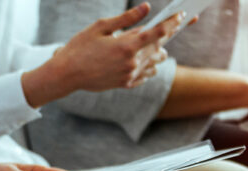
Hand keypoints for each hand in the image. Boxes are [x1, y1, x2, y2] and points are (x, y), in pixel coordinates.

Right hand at [22, 3, 182, 106]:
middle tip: (173, 25)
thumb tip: (146, 8)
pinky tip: (144, 60)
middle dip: (167, 35)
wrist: (66, 75)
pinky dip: (148, 66)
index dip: (172, 22)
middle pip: (159, 47)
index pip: (158, 32)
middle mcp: (131, 63)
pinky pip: (145, 75)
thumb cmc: (80, 47)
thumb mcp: (100, 26)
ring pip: (155, 62)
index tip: (181, 15)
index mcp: (126, 46)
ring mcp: (128, 75)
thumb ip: (126, 19)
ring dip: (157, 52)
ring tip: (155, 44)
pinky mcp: (124, 84)